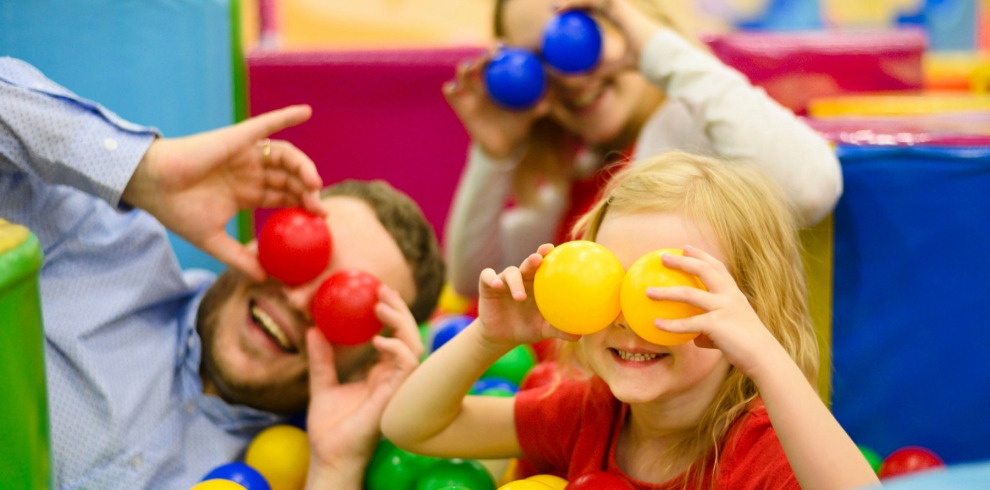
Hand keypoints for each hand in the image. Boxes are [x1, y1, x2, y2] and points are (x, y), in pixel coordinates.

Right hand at [122, 105, 323, 280]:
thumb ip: (239, 258)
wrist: (151, 187)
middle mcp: (250, 173)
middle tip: (320, 209)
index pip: (284, 197)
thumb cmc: (176, 211)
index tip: (321, 220)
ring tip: (314, 184)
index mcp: (246, 193)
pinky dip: (286, 116)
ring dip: (304, 168)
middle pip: (289, 179)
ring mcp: (245, 154)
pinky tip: (306, 112)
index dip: (303, 205)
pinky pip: (266, 124)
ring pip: (285, 157)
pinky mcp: (238, 138)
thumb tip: (264, 279)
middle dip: (308, 192)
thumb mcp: (213, 240)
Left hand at [304, 285, 422, 486]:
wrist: (330, 455)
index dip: (391, 315)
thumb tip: (312, 329)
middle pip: (408, 336)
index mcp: (380, 375)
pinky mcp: (395, 396)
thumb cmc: (330, 428)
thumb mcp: (322, 384)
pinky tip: (377, 341)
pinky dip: (396, 349)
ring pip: (414, 346)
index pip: (394, 338)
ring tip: (381, 306)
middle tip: (382, 290)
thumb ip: (321, 358)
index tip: (377, 293)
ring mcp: (397, 387)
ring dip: (401, 323)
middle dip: (400, 310)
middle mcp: (393, 378)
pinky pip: (407, 365)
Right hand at [443, 52, 550, 159]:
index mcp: (499, 80)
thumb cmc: (517, 126)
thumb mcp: (527, 117)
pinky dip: (450, 88)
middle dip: (482, 57)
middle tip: (490, 58)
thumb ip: (536, 110)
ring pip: (462, 73)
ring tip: (471, 69)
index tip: (503, 47)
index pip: (497, 59)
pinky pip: (450, 93)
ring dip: (465, 68)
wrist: (502, 146)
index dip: (498, 49)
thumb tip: (548, 105)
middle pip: (479, 63)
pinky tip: (456, 88)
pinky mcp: (460, 106)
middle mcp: (484, 83)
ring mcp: (470, 93)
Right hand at [476, 243, 579, 346]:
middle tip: (539, 259)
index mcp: (537, 284)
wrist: (502, 337)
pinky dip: (491, 278)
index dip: (550, 255)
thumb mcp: (543, 329)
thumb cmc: (527, 327)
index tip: (557, 250)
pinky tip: (497, 285)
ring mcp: (504, 280)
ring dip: (515, 282)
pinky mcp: (488, 286)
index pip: (545, 265)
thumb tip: (579, 335)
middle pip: (529, 263)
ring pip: (510, 272)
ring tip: (520, 297)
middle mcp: (522, 278)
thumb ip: (559, 329)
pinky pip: (487, 276)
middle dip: (534, 259)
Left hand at [553, 0, 662, 71]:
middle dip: (573, 3)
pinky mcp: (615, 3)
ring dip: (570, 1)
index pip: (595, 10)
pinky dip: (574, 3)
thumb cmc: (642, 62)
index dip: (580, 11)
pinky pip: (589, 0)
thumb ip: (599, 70)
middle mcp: (617, 8)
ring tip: (553, 9)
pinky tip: (560, 10)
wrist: (656, 54)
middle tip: (554, 12)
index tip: (562, 19)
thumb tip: (581, 80)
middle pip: (590, 1)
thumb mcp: (614, 68)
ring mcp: (617, 4)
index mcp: (619, 18)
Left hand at [644, 245, 781, 377]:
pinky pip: (688, 323)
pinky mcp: (717, 324)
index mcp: (734, 293)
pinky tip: (656, 325)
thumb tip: (693, 336)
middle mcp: (729, 296)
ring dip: (666, 292)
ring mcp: (723, 308)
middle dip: (682, 261)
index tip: (686, 246)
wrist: (763, 357)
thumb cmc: (746, 345)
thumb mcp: (729, 328)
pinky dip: (671, 325)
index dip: (701, 254)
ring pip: (689, 294)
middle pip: (703, 270)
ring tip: (648, 292)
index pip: (717, 267)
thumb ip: (711, 327)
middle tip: (663, 256)